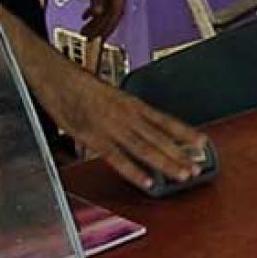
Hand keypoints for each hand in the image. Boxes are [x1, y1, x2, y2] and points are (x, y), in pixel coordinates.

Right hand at [46, 69, 205, 188]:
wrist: (54, 75)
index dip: (184, 132)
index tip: (201, 142)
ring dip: (165, 162)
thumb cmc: (77, 84)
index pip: (164, 119)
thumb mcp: (107, 93)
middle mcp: (125, 114)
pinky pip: (117, 158)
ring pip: (144, 147)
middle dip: (179, 153)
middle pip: (158, 136)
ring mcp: (110, 126)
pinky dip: (134, 171)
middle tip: (197, 167)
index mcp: (130, 102)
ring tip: (182, 174)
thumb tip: (136, 124)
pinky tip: (148, 182)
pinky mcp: (92, 137)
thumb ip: (123, 111)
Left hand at [81, 0, 127, 38]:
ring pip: (107, 6)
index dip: (107, 26)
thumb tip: (97, 12)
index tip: (97, 38)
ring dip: (97, 19)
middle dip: (101, 26)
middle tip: (88, 38)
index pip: (116, 11)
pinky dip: (94, 8)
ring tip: (86, 30)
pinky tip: (86, 14)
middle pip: (112, 12)